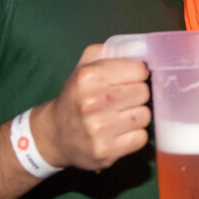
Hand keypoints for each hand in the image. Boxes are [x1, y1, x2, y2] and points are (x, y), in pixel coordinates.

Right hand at [29, 44, 153, 170]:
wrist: (54, 135)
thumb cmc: (75, 97)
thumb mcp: (83, 67)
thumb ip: (108, 51)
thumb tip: (139, 47)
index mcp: (88, 77)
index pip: (139, 70)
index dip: (136, 74)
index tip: (127, 80)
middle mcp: (93, 103)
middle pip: (144, 93)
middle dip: (136, 95)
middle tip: (122, 100)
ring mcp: (99, 130)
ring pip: (145, 116)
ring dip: (136, 116)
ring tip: (119, 116)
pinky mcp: (106, 152)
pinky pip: (140, 138)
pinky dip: (134, 135)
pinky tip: (119, 132)